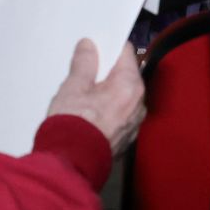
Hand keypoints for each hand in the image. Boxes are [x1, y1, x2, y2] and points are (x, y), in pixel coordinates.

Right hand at [46, 39, 146, 157]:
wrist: (71, 163)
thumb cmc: (73, 125)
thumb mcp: (74, 86)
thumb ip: (84, 63)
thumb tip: (89, 47)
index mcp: (130, 86)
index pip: (126, 53)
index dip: (109, 47)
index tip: (95, 45)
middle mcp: (138, 104)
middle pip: (125, 75)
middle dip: (106, 70)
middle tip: (84, 69)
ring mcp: (134, 122)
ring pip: (122, 96)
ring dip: (107, 91)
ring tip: (83, 93)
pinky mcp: (126, 137)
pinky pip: (120, 114)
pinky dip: (108, 108)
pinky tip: (89, 111)